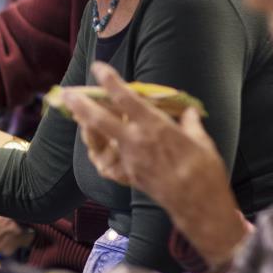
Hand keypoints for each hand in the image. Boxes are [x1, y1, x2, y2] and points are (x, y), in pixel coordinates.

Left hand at [66, 62, 244, 266]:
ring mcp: (128, 159)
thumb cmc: (204, 170)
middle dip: (81, 105)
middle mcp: (136, 141)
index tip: (99, 68)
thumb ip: (190, 123)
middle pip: (100, 119)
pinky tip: (98, 144)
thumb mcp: (201, 140)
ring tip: (79, 116)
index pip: (126, 98)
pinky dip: (101, 152)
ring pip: (99, 140)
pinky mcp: (128, 174)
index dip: (110, 81)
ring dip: (87, 127)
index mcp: (155, 127)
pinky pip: (108, 161)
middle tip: (68, 94)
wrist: (198, 204)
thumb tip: (188, 112)